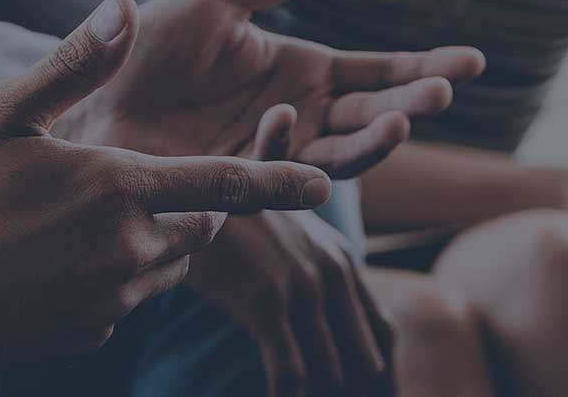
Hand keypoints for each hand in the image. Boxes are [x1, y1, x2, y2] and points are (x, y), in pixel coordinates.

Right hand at [0, 0, 332, 395]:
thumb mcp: (1, 111)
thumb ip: (75, 63)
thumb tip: (124, 5)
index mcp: (117, 188)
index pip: (224, 184)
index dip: (278, 180)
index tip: (323, 183)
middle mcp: (126, 250)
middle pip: (199, 227)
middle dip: (190, 204)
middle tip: (129, 181)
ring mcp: (108, 300)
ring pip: (165, 264)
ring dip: (151, 239)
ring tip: (78, 217)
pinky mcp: (86, 334)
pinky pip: (124, 298)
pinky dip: (110, 276)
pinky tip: (49, 259)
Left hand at [57, 0, 485, 177]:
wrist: (89, 103)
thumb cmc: (144, 51)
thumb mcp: (216, 1)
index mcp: (304, 70)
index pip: (381, 71)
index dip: (425, 66)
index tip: (473, 62)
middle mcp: (301, 116)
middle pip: (377, 115)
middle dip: (415, 103)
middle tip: (445, 90)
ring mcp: (275, 154)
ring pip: (344, 155)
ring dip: (377, 140)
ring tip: (403, 119)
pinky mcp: (242, 183)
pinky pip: (279, 171)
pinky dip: (286, 147)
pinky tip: (282, 114)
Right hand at [186, 106, 395, 396]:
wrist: (185, 191)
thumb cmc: (230, 221)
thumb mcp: (286, 238)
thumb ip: (315, 275)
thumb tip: (329, 326)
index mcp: (342, 260)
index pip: (382, 335)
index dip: (380, 377)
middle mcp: (331, 271)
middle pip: (366, 361)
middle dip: (350, 391)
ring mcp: (301, 286)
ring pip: (330, 372)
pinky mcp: (266, 302)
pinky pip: (289, 372)